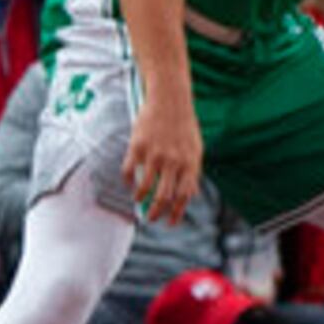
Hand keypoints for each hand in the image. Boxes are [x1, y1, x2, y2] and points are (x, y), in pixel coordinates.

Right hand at [123, 91, 205, 225]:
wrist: (170, 100)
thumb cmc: (184, 125)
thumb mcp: (195, 149)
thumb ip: (192, 172)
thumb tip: (190, 194)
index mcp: (190, 164)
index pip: (184, 197)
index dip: (176, 213)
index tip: (170, 223)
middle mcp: (173, 162)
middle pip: (163, 196)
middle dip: (156, 212)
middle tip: (150, 219)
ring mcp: (154, 154)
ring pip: (145, 187)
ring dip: (140, 198)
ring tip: (138, 201)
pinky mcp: (138, 146)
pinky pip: (130, 170)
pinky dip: (128, 180)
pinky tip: (129, 182)